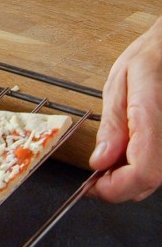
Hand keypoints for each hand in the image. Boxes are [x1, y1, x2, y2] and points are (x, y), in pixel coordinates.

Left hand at [88, 16, 161, 202]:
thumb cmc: (152, 58)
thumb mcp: (119, 85)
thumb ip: (112, 125)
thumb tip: (99, 161)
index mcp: (153, 115)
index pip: (142, 173)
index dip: (115, 188)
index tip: (92, 185)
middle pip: (149, 182)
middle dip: (117, 185)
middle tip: (95, 174)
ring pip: (156, 178)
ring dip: (129, 177)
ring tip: (111, 157)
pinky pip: (160, 166)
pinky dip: (141, 167)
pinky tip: (128, 152)